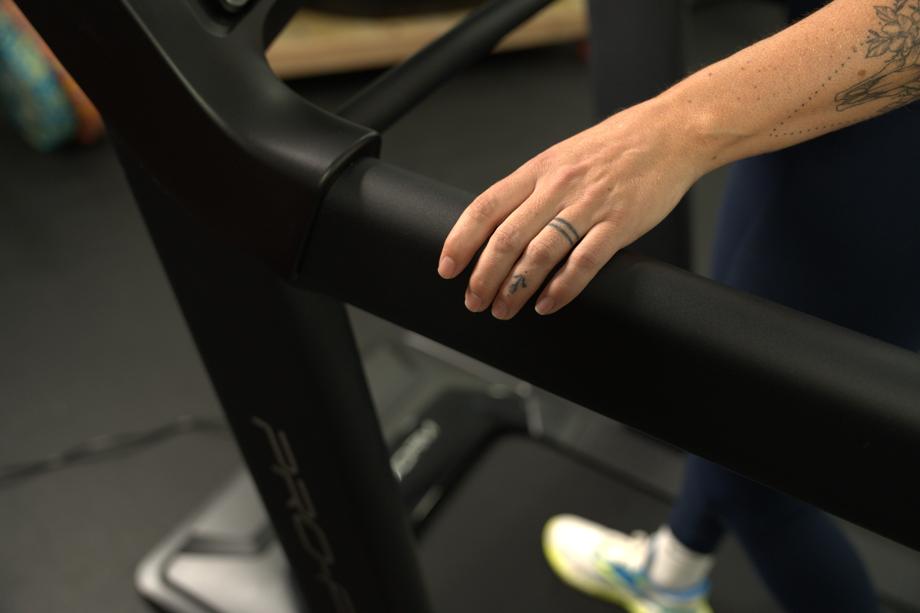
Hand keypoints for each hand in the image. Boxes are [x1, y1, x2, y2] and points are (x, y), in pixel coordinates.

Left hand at [437, 96, 707, 318]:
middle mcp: (558, 186)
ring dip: (516, 288)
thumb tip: (499, 227)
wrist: (671, 132)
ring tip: (504, 309)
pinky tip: (547, 303)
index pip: (486, 206)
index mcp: (538, 169)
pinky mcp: (620, 222)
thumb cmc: (615, 147)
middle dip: (484, 275)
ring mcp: (589, 204)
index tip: (447, 267)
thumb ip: (533, 189)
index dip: (461, 240)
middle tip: (474, 301)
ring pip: (540, 253)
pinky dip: (562, 288)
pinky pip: (584, 261)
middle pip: (507, 237)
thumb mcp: (563, 158)